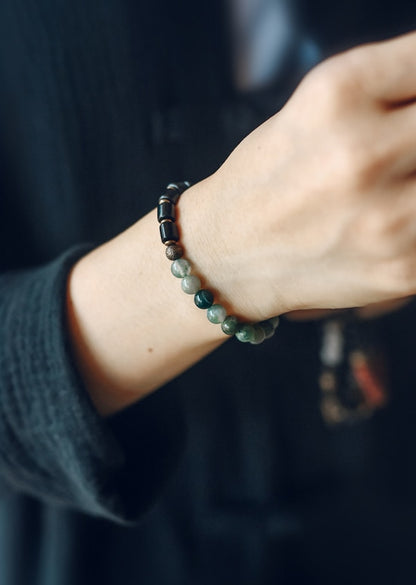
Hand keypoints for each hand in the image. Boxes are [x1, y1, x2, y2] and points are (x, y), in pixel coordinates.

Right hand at [181, 31, 415, 321]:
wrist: (227, 255)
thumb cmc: (267, 177)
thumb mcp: (317, 102)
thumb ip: (393, 83)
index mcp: (338, 94)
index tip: (405, 109)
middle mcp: (362, 153)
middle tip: (395, 153)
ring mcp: (387, 219)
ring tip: (392, 186)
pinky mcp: (402, 269)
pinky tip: (389, 223)